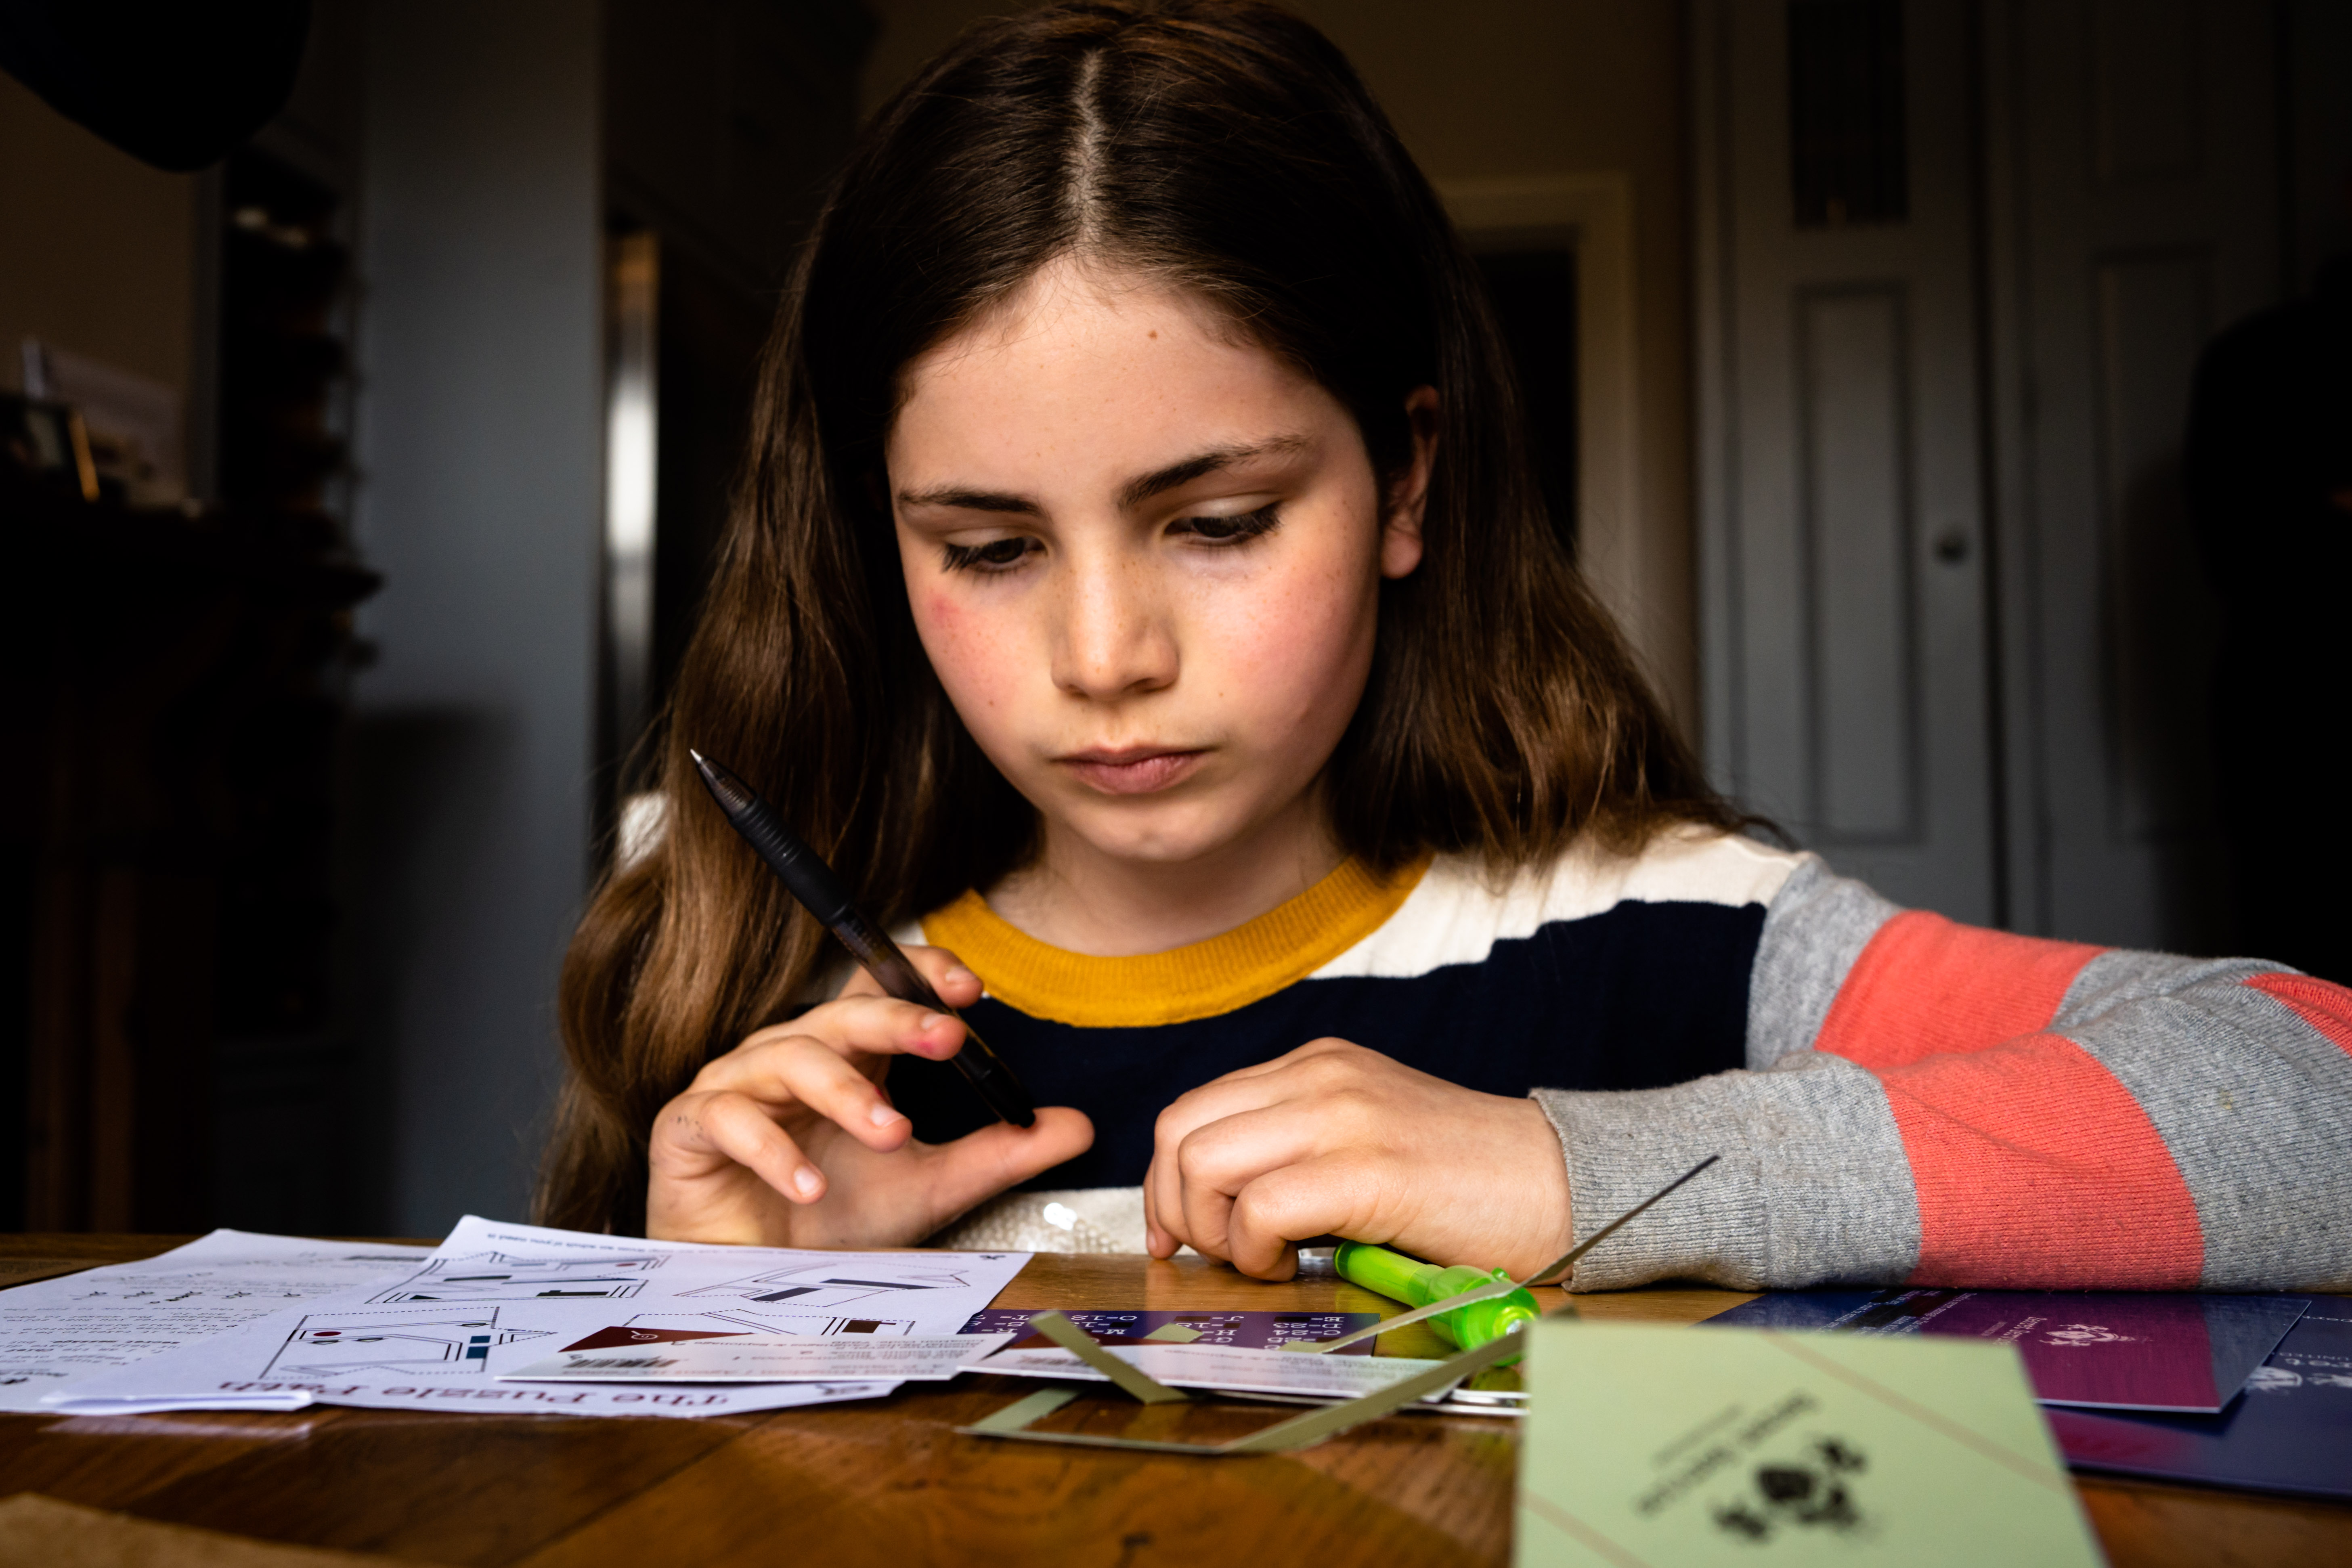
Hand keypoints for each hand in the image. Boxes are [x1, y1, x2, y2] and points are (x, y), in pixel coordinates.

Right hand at [646, 944, 1092, 1245]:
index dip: (920, 975)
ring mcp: (735, 1085)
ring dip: (847, 1094)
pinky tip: (811, 1188)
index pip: (880, 988)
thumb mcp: (930, 1186)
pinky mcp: (688, 1126)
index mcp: (847, 1056)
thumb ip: (999, 1153)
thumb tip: (1079, 1125)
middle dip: (899, 1022)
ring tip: (894, 1135)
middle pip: (843, 1015)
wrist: (753, 1286)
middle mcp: (791, 1055)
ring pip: (791, 1059)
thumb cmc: (833, 1223)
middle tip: (949, 1039)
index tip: (971, 989)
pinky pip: (727, 1117)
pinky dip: (772, 1150)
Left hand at [1142, 1038, 1571, 1280]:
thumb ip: (1298, 1147)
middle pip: (1179, 1131)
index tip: (1179, 1234)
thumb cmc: (1466, 1180)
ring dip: (1214, 1230)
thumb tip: (1220, 1205)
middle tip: (1216, 1254)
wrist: (1558, 1183)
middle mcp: (1318, 1076)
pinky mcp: (1366, 1169)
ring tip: (1264, 1257)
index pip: (1192, 1109)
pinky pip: (1260, 1208)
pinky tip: (1293, 1263)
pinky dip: (1256, 1250)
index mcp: (1315, 1066)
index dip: (1167, 1181)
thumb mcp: (1367, 1136)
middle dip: (1176, 1207)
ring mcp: (1341, 1116)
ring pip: (1203, 1162)